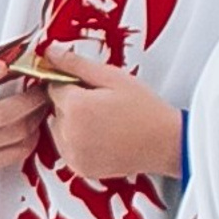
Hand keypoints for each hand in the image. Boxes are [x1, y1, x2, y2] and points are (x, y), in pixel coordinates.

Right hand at [0, 58, 46, 176]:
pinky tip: (34, 126)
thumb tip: (18, 60)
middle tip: (46, 87)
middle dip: (32, 98)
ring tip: (44, 104)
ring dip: (38, 115)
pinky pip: (19, 151)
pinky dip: (33, 137)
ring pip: (17, 132)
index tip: (2, 65)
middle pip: (3, 113)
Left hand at [40, 49, 181, 182]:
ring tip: (104, 122)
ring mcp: (73, 152)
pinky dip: (78, 142)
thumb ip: (77, 64)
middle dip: (73, 104)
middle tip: (104, 105)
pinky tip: (102, 137)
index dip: (73, 84)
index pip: (53, 86)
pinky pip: (66, 148)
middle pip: (55, 108)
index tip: (92, 88)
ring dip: (72, 123)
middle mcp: (68, 132)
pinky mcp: (79, 166)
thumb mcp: (115, 78)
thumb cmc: (147, 110)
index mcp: (75, 107)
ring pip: (57, 129)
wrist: (168, 144)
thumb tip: (50, 52)